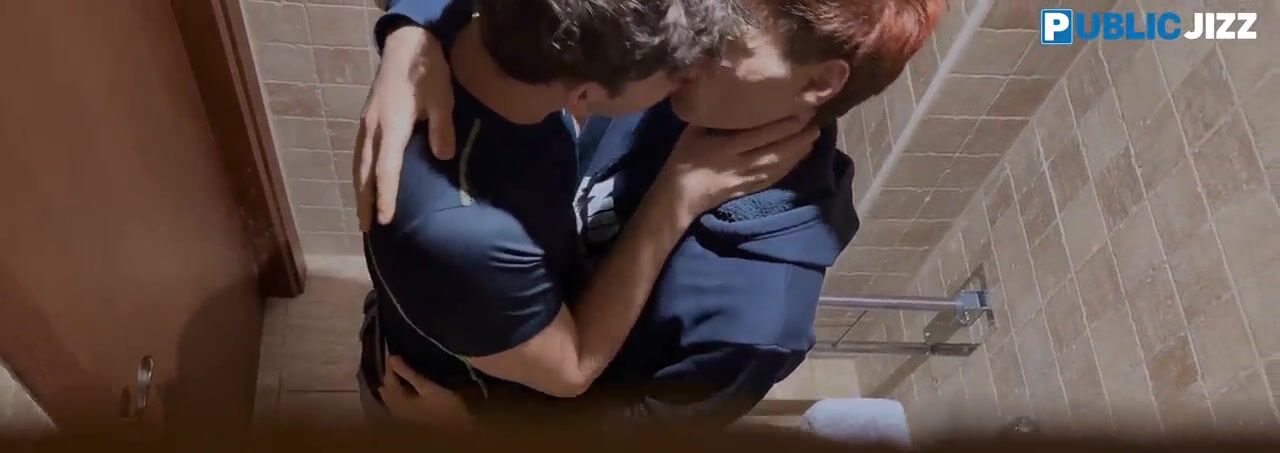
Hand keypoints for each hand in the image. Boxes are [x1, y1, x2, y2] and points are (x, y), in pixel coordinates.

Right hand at [355, 26, 455, 229]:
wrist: (407, 45)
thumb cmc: (428, 72)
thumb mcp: (443, 99)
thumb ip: (443, 128)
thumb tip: (442, 156)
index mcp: (391, 126)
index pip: (386, 170)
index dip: (386, 196)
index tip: (385, 219)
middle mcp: (373, 128)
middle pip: (364, 172)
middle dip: (365, 201)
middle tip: (366, 227)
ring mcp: (366, 123)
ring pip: (357, 163)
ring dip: (359, 189)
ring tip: (363, 212)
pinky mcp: (367, 119)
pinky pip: (359, 152)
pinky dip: (359, 173)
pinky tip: (364, 183)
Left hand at [379, 355, 472, 429]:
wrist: (459, 423)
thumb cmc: (444, 403)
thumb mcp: (427, 386)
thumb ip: (408, 372)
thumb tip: (391, 357)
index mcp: (398, 400)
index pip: (387, 378)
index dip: (389, 363)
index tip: (393, 349)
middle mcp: (396, 408)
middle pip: (386, 387)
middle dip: (389, 372)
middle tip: (397, 357)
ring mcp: (402, 413)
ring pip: (389, 395)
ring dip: (392, 382)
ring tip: (399, 368)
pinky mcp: (409, 415)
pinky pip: (395, 401)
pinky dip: (396, 391)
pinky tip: (403, 386)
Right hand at [653, 116, 819, 224]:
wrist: (678, 196)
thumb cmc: (683, 158)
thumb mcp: (692, 131)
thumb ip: (711, 114)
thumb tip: (726, 89)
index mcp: (724, 147)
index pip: (761, 134)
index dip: (783, 124)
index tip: (801, 110)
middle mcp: (739, 163)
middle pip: (775, 150)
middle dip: (798, 136)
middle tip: (817, 120)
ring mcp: (746, 179)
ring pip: (779, 164)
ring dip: (799, 151)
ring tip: (815, 135)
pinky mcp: (749, 189)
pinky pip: (774, 177)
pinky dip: (790, 166)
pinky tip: (801, 156)